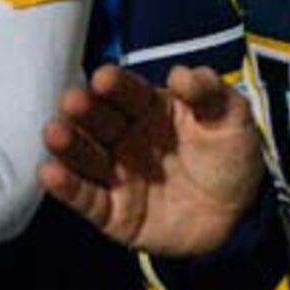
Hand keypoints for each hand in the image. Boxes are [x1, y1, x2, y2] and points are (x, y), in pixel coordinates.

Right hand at [39, 64, 266, 255]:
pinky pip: (87, 199)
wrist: (239, 216)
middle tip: (72, 102)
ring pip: (87, 157)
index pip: (128, 93)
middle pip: (100, 121)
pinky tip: (50, 172)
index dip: (116, 85)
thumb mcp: (232, 119)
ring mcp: (117, 175)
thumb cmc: (230, 157)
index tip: (103, 78)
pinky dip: (67, 188)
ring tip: (54, 133)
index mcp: (151, 109)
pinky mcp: (112, 212)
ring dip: (69, 145)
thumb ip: (210, 93)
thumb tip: (183, 73)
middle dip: (85, 111)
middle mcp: (126, 138)